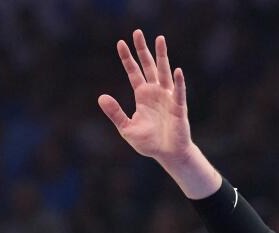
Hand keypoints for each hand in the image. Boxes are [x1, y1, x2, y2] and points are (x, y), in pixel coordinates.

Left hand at [99, 31, 191, 165]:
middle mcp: (155, 92)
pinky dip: (178, 82)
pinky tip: (177, 71)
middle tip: (137, 32)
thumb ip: (115, 113)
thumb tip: (100, 97)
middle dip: (143, 49)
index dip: (127, 58)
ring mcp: (167, 97)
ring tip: (159, 39)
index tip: (120, 43)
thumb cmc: (149, 142)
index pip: (133, 72)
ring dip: (162, 56)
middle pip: (148, 65)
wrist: (167, 154)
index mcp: (142, 96)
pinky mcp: (178, 106)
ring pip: (164, 72)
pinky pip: (178, 92)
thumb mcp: (126, 128)